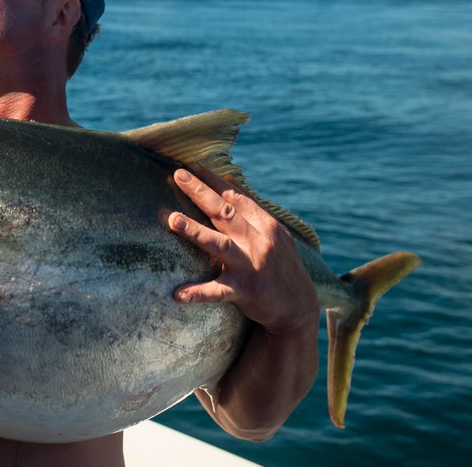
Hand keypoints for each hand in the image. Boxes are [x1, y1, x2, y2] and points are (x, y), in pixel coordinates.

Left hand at [167, 163, 316, 334]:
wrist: (299, 306)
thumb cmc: (280, 264)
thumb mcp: (274, 233)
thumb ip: (252, 210)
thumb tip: (228, 180)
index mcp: (266, 225)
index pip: (235, 197)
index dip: (212, 180)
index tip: (190, 165)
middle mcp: (259, 242)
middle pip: (225, 213)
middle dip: (201, 192)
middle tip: (178, 175)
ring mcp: (251, 266)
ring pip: (220, 245)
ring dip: (195, 231)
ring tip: (173, 219)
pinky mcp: (245, 291)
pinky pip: (218, 292)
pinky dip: (198, 293)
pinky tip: (177, 294)